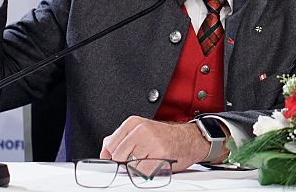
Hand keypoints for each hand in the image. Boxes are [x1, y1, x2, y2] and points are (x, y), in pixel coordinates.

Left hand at [101, 117, 222, 170]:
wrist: (190, 139)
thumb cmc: (165, 137)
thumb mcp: (141, 130)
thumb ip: (121, 138)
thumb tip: (105, 151)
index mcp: (133, 122)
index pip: (110, 145)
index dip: (112, 156)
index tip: (117, 160)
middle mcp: (141, 130)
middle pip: (118, 156)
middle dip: (125, 162)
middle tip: (139, 159)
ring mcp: (151, 142)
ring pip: (130, 166)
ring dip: (137, 168)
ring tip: (149, 160)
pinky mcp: (160, 155)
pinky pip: (143, 172)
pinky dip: (147, 173)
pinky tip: (155, 164)